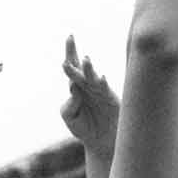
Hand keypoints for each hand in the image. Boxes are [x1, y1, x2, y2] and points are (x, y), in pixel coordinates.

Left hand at [58, 36, 118, 159]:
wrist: (101, 140)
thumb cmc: (84, 127)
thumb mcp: (70, 117)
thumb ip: (69, 104)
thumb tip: (73, 88)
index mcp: (76, 87)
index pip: (71, 68)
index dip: (69, 54)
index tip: (69, 37)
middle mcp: (87, 85)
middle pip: (79, 67)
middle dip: (73, 53)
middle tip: (70, 38)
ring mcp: (98, 91)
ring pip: (91, 77)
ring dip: (88, 69)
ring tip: (84, 60)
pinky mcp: (108, 99)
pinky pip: (105, 90)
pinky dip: (102, 83)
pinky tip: (100, 78)